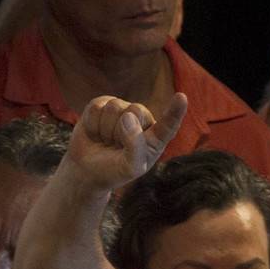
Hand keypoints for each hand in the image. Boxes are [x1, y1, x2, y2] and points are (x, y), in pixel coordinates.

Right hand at [64, 94, 187, 193]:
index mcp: (156, 138)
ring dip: (105, 129)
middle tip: (115, 146)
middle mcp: (143, 119)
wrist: (87, 169)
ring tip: (106, 141)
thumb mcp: (129, 167)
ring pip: (114, 108)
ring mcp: (123, 109)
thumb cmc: (114, 170)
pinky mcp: (103, 104)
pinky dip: (92, 124)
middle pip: (135, 111)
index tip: (181, 97)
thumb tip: (128, 117)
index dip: (175, 111)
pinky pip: (97, 107)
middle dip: (119, 131)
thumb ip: (134, 146)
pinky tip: (96, 133)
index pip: (168, 125)